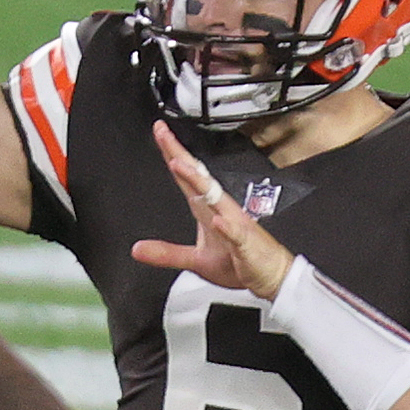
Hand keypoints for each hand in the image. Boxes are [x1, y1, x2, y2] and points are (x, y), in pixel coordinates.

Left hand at [130, 122, 294, 298]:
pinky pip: (237, 234)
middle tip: (163, 134)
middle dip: (180, 155)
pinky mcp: (246, 244)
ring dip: (198, 182)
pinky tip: (218, 220)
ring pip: (216, 199)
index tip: (159, 133)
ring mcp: (234, 224)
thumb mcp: (195, 261)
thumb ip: (166, 253)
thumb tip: (137, 249)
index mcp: (207, 211)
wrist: (273, 276)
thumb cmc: (239, 263)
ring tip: (180, 165)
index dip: (172, 155)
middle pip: (197, 178)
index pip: (186, 178)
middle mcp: (220, 210)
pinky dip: (228, 227)